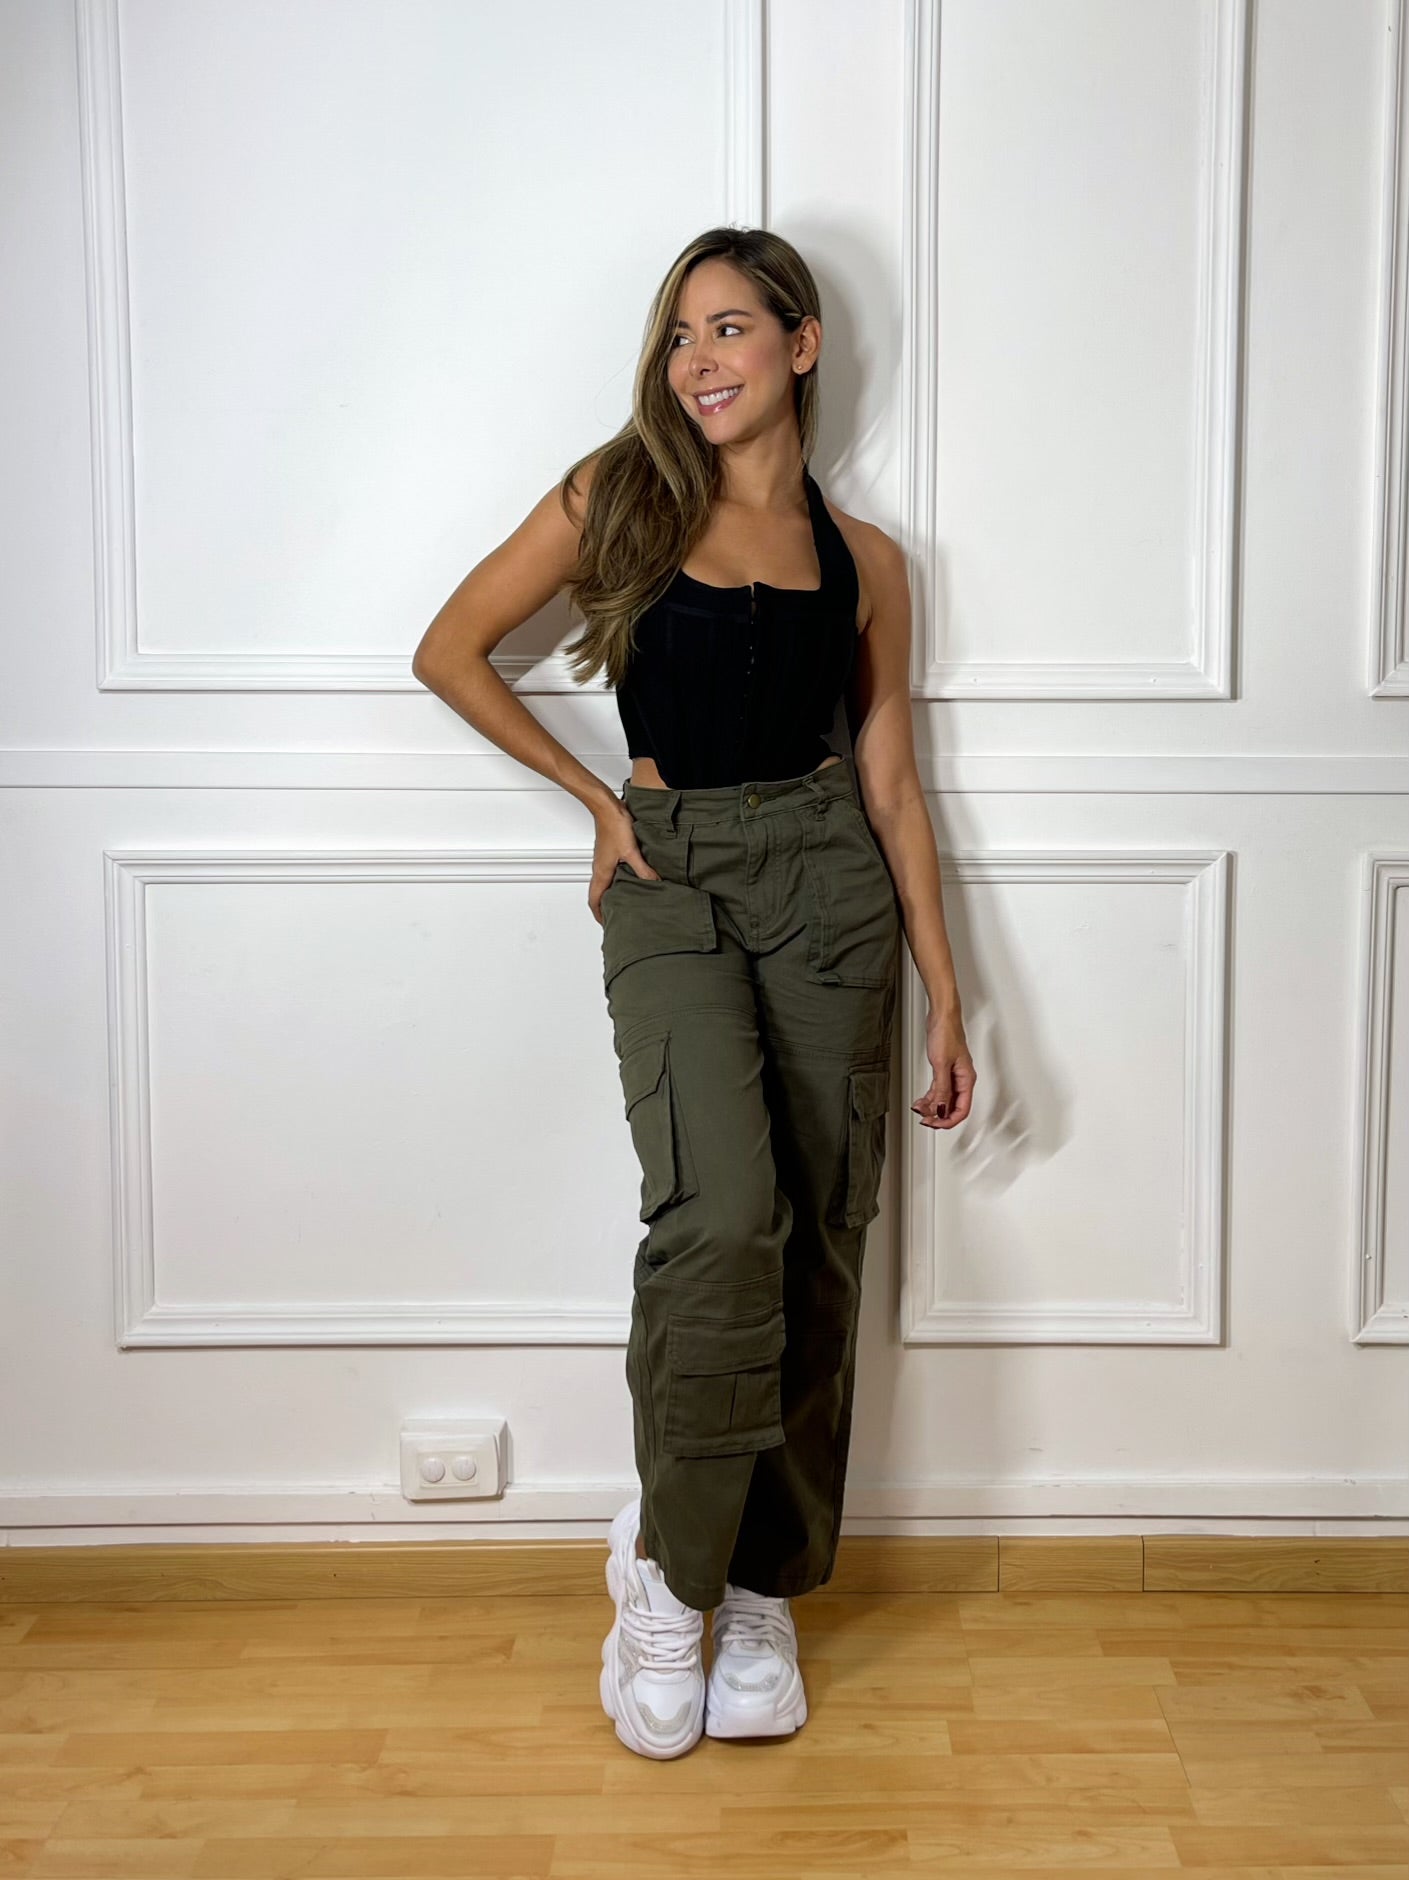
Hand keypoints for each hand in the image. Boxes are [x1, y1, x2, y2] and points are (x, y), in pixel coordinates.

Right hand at [589, 804, 659, 922]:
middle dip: (604, 907)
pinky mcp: (608, 852)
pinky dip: (615, 880)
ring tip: (622, 901)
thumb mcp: (631, 852)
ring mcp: (603, 860)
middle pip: (598, 894)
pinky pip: (609, 872)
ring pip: (603, 883)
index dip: (599, 914)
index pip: (594, 900)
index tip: (606, 924)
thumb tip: (654, 883)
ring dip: (610, 893)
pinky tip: (628, 878)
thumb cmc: (613, 826)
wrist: (607, 807)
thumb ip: (643, 870)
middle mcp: (599, 868)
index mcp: (601, 872)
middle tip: (615, 915)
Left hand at [912, 1004, 974, 1128]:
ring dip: (932, 1107)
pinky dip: (930, 1097)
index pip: (962, 1110)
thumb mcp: (941, 1064)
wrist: (942, 1016)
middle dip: (938, 1115)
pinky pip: (938, 1090)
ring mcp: (953, 1075)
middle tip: (924, 1120)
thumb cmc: (946, 1034)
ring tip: (919, 1110)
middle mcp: (961, 1080)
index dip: (949, 1120)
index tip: (935, 1124)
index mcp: (966, 1080)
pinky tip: (921, 1101)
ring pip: (944, 1099)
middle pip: (953, 1107)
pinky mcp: (944, 1070)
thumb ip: (941, 1089)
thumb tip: (940, 1109)